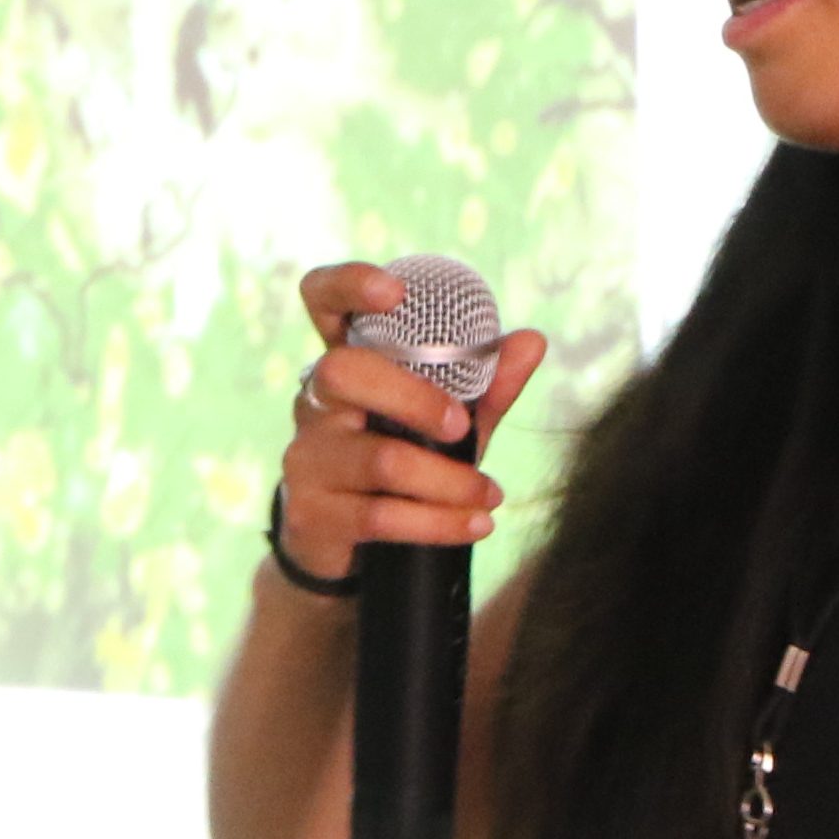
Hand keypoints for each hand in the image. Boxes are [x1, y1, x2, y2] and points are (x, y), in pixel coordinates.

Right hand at [271, 260, 549, 586]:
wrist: (354, 554)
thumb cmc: (404, 463)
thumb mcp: (446, 423)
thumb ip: (486, 385)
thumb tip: (532, 341)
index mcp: (347, 363)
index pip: (322, 300)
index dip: (347, 284)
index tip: (393, 291)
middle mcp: (314, 401)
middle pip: (344, 373)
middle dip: (415, 398)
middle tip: (463, 428)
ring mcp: (305, 457)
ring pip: (378, 459)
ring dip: (448, 481)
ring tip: (491, 495)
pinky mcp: (311, 513)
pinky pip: (379, 515)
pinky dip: (438, 522)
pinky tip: (475, 524)